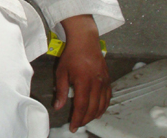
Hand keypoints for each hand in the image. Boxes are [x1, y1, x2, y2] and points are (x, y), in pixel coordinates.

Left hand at [54, 15, 110, 132]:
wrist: (85, 40)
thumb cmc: (71, 54)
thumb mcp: (61, 71)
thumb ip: (61, 90)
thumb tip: (58, 107)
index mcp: (83, 81)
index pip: (81, 106)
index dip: (77, 119)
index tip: (73, 127)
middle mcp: (96, 83)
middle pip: (93, 108)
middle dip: (85, 119)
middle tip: (78, 125)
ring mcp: (104, 81)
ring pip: (102, 104)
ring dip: (95, 115)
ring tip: (87, 120)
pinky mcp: (108, 79)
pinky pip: (108, 97)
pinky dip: (103, 106)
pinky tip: (98, 110)